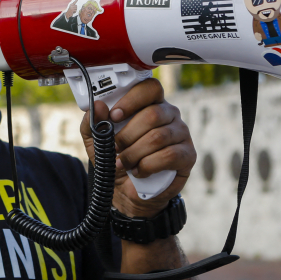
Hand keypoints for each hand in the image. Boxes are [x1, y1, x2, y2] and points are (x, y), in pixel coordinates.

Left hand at [80, 78, 195, 218]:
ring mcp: (181, 134)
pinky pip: (170, 155)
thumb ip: (93, 122)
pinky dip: (148, 165)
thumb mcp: (96, 141)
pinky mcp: (188, 155)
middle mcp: (169, 115)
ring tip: (122, 163)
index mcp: (149, 104)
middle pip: (153, 114)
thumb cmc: (116, 159)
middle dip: (128, 135)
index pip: (149, 88)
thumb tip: (98, 105)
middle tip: (115, 147)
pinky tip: (139, 171)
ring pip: (159, 137)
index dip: (132, 100)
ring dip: (134, 153)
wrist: (128, 191)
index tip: (114, 115)